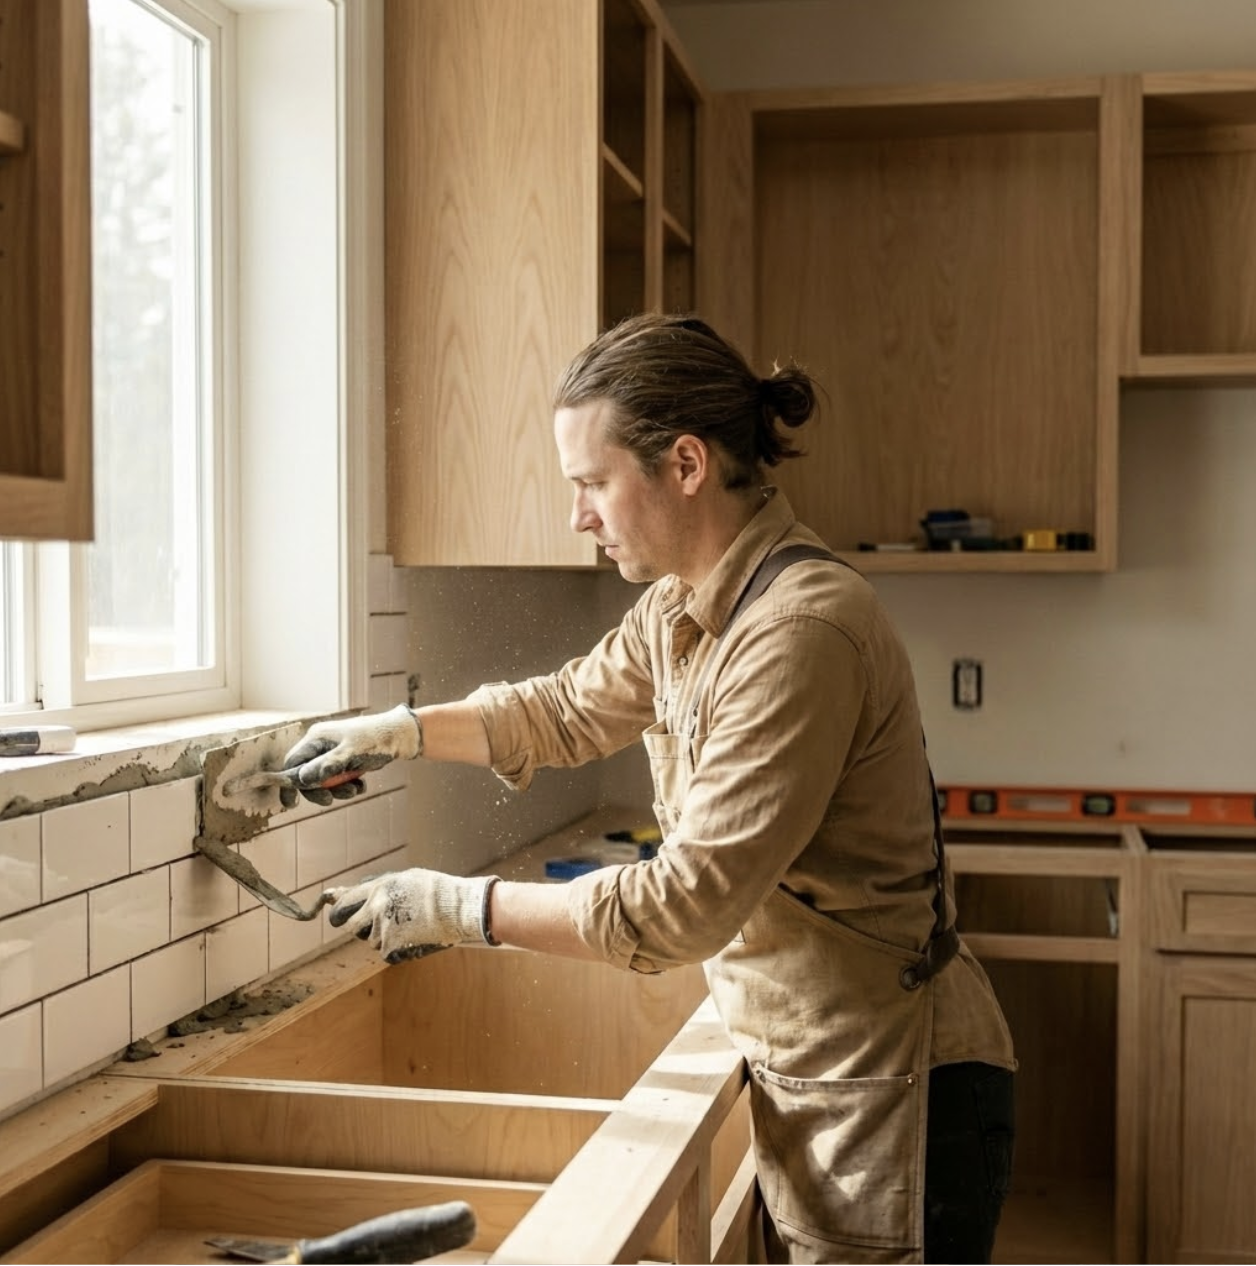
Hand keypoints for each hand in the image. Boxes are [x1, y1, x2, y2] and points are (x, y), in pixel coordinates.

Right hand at [282, 704, 421, 804]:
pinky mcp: (345, 760)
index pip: (293, 762)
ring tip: (355, 789)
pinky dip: (347, 785)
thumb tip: (301, 779)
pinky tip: (361, 784)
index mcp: (316, 738)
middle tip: (331, 800)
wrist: (400, 736)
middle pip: (307, 775)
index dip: (290, 783)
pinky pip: (338, 779)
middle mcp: (321, 745)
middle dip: (320, 790)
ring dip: (337, 789)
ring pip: (324, 780)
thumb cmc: (375, 740)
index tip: (292, 803)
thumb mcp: (350, 754)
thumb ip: (326, 766)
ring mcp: (333, 753)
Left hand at [324, 868, 495, 963]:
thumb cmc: (435, 891)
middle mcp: (376, 910)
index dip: (339, 911)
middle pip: (350, 926)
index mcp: (378, 889)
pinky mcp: (391, 949)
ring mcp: (383, 931)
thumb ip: (377, 887)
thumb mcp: (404, 879)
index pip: (343, 904)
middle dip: (358, 926)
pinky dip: (395, 948)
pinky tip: (413, 936)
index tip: (339, 915)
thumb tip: (350, 892)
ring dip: (382, 936)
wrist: (457, 910)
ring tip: (407, 925)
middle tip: (374, 924)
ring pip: (370, 940)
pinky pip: (385, 952)